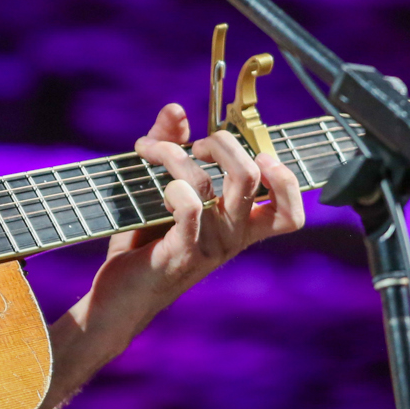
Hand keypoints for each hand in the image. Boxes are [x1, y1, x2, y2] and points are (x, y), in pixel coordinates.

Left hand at [86, 102, 305, 340]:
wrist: (118, 298)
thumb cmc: (144, 244)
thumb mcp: (162, 189)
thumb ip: (173, 147)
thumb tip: (176, 110)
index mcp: (240, 227)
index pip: (290, 212)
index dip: (286, 178)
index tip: (254, 155)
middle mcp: (233, 238)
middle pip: (253, 176)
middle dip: (222, 142)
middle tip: (194, 145)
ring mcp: (210, 247)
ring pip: (207, 182)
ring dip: (172, 153)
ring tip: (149, 150)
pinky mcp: (182, 252)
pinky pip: (189, 206)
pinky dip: (172, 185)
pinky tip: (158, 188)